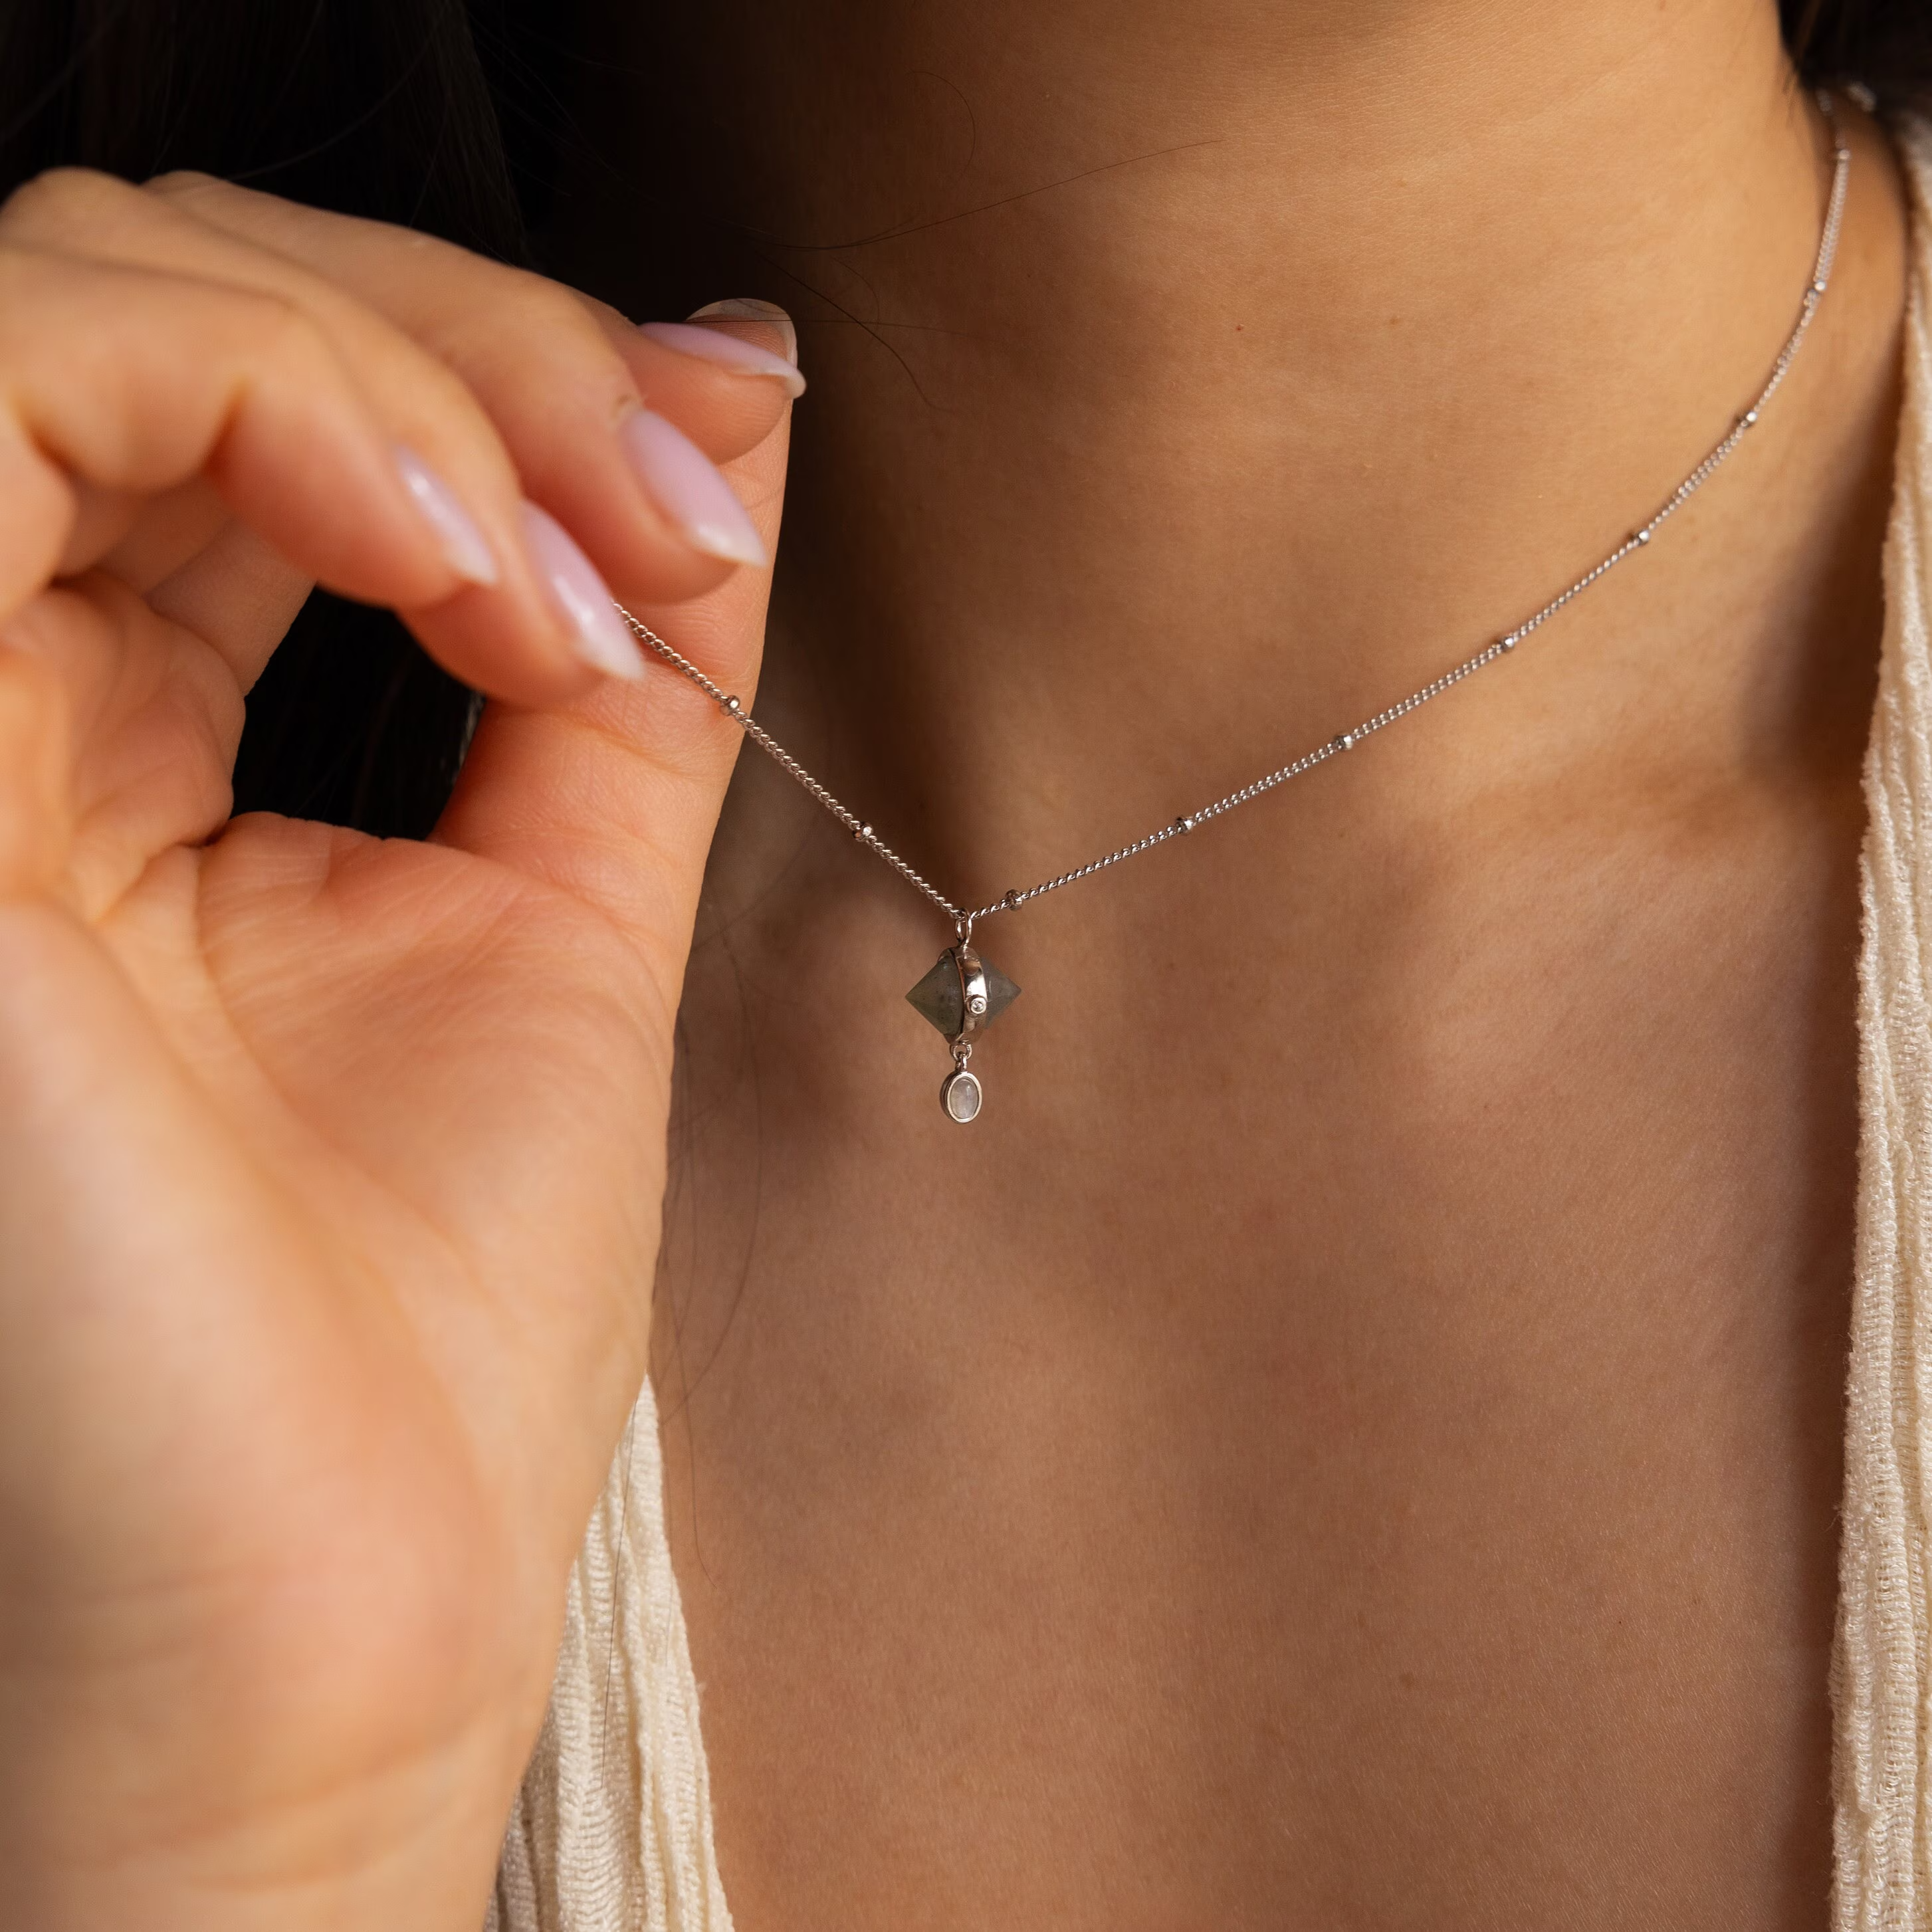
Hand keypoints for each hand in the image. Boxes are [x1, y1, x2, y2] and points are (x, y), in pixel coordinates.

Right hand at [0, 168, 794, 1929]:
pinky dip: (283, 397)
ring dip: (395, 359)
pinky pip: (6, 383)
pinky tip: (466, 560)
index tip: (701, 519)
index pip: (239, 407)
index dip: (493, 385)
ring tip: (570, 562)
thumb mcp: (563, 912)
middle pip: (161, 299)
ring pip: (75, 288)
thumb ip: (622, 646)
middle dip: (469, 343)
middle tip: (671, 507)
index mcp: (102, 749)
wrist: (324, 1639)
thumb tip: (730, 379)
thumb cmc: (422, 1338)